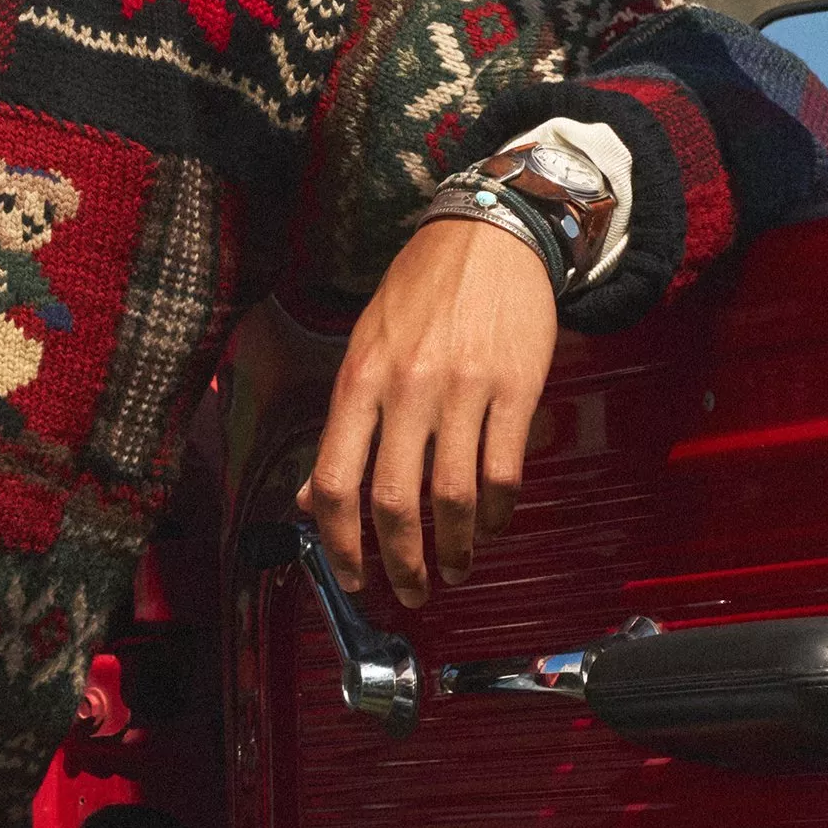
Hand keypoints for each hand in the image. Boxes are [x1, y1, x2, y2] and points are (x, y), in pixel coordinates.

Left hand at [302, 211, 561, 611]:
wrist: (488, 235)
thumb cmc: (418, 294)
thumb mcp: (363, 348)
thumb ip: (344, 425)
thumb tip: (312, 499)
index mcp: (359, 381)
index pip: (335, 481)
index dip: (340, 544)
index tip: (353, 578)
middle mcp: (406, 388)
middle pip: (395, 501)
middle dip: (402, 563)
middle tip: (411, 592)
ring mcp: (463, 389)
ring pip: (455, 496)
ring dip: (457, 548)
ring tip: (457, 568)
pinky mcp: (515, 387)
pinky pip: (504, 470)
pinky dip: (499, 512)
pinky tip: (494, 524)